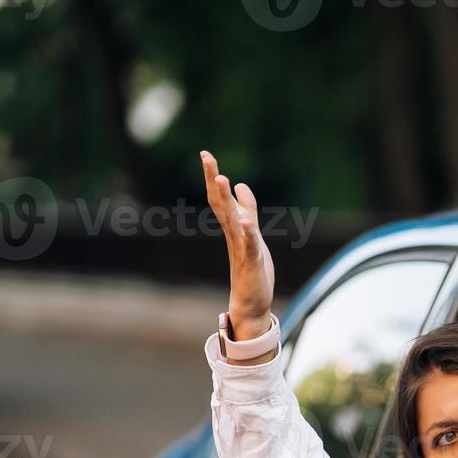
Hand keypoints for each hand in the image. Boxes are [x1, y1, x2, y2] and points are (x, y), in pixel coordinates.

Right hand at [200, 150, 274, 338]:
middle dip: (214, 180)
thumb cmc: (251, 268)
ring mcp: (241, 249)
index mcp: (233, 227)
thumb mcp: (252, 232)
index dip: (213, 176)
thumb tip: (240, 186)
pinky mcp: (252, 263)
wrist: (251, 303)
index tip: (205, 154)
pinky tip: (247, 223)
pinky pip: (249, 246)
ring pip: (233, 221)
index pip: (220, 198)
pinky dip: (248, 234)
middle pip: (221, 204)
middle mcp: (233, 235)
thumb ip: (247, 210)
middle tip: (207, 158)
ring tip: (223, 180)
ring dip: (227, 202)